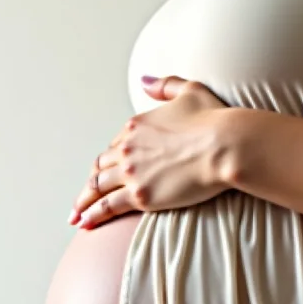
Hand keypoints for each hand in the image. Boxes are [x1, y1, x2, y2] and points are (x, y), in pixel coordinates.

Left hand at [71, 75, 232, 228]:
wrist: (225, 146)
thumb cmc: (215, 120)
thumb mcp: (190, 90)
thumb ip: (165, 85)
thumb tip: (144, 79)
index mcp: (136, 126)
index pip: (114, 147)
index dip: (108, 162)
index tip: (104, 173)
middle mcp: (128, 148)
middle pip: (100, 168)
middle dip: (90, 183)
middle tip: (82, 198)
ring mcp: (132, 172)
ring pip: (98, 187)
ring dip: (84, 202)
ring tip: (76, 216)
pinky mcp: (140, 195)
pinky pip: (108, 206)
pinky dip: (93, 215)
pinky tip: (85, 224)